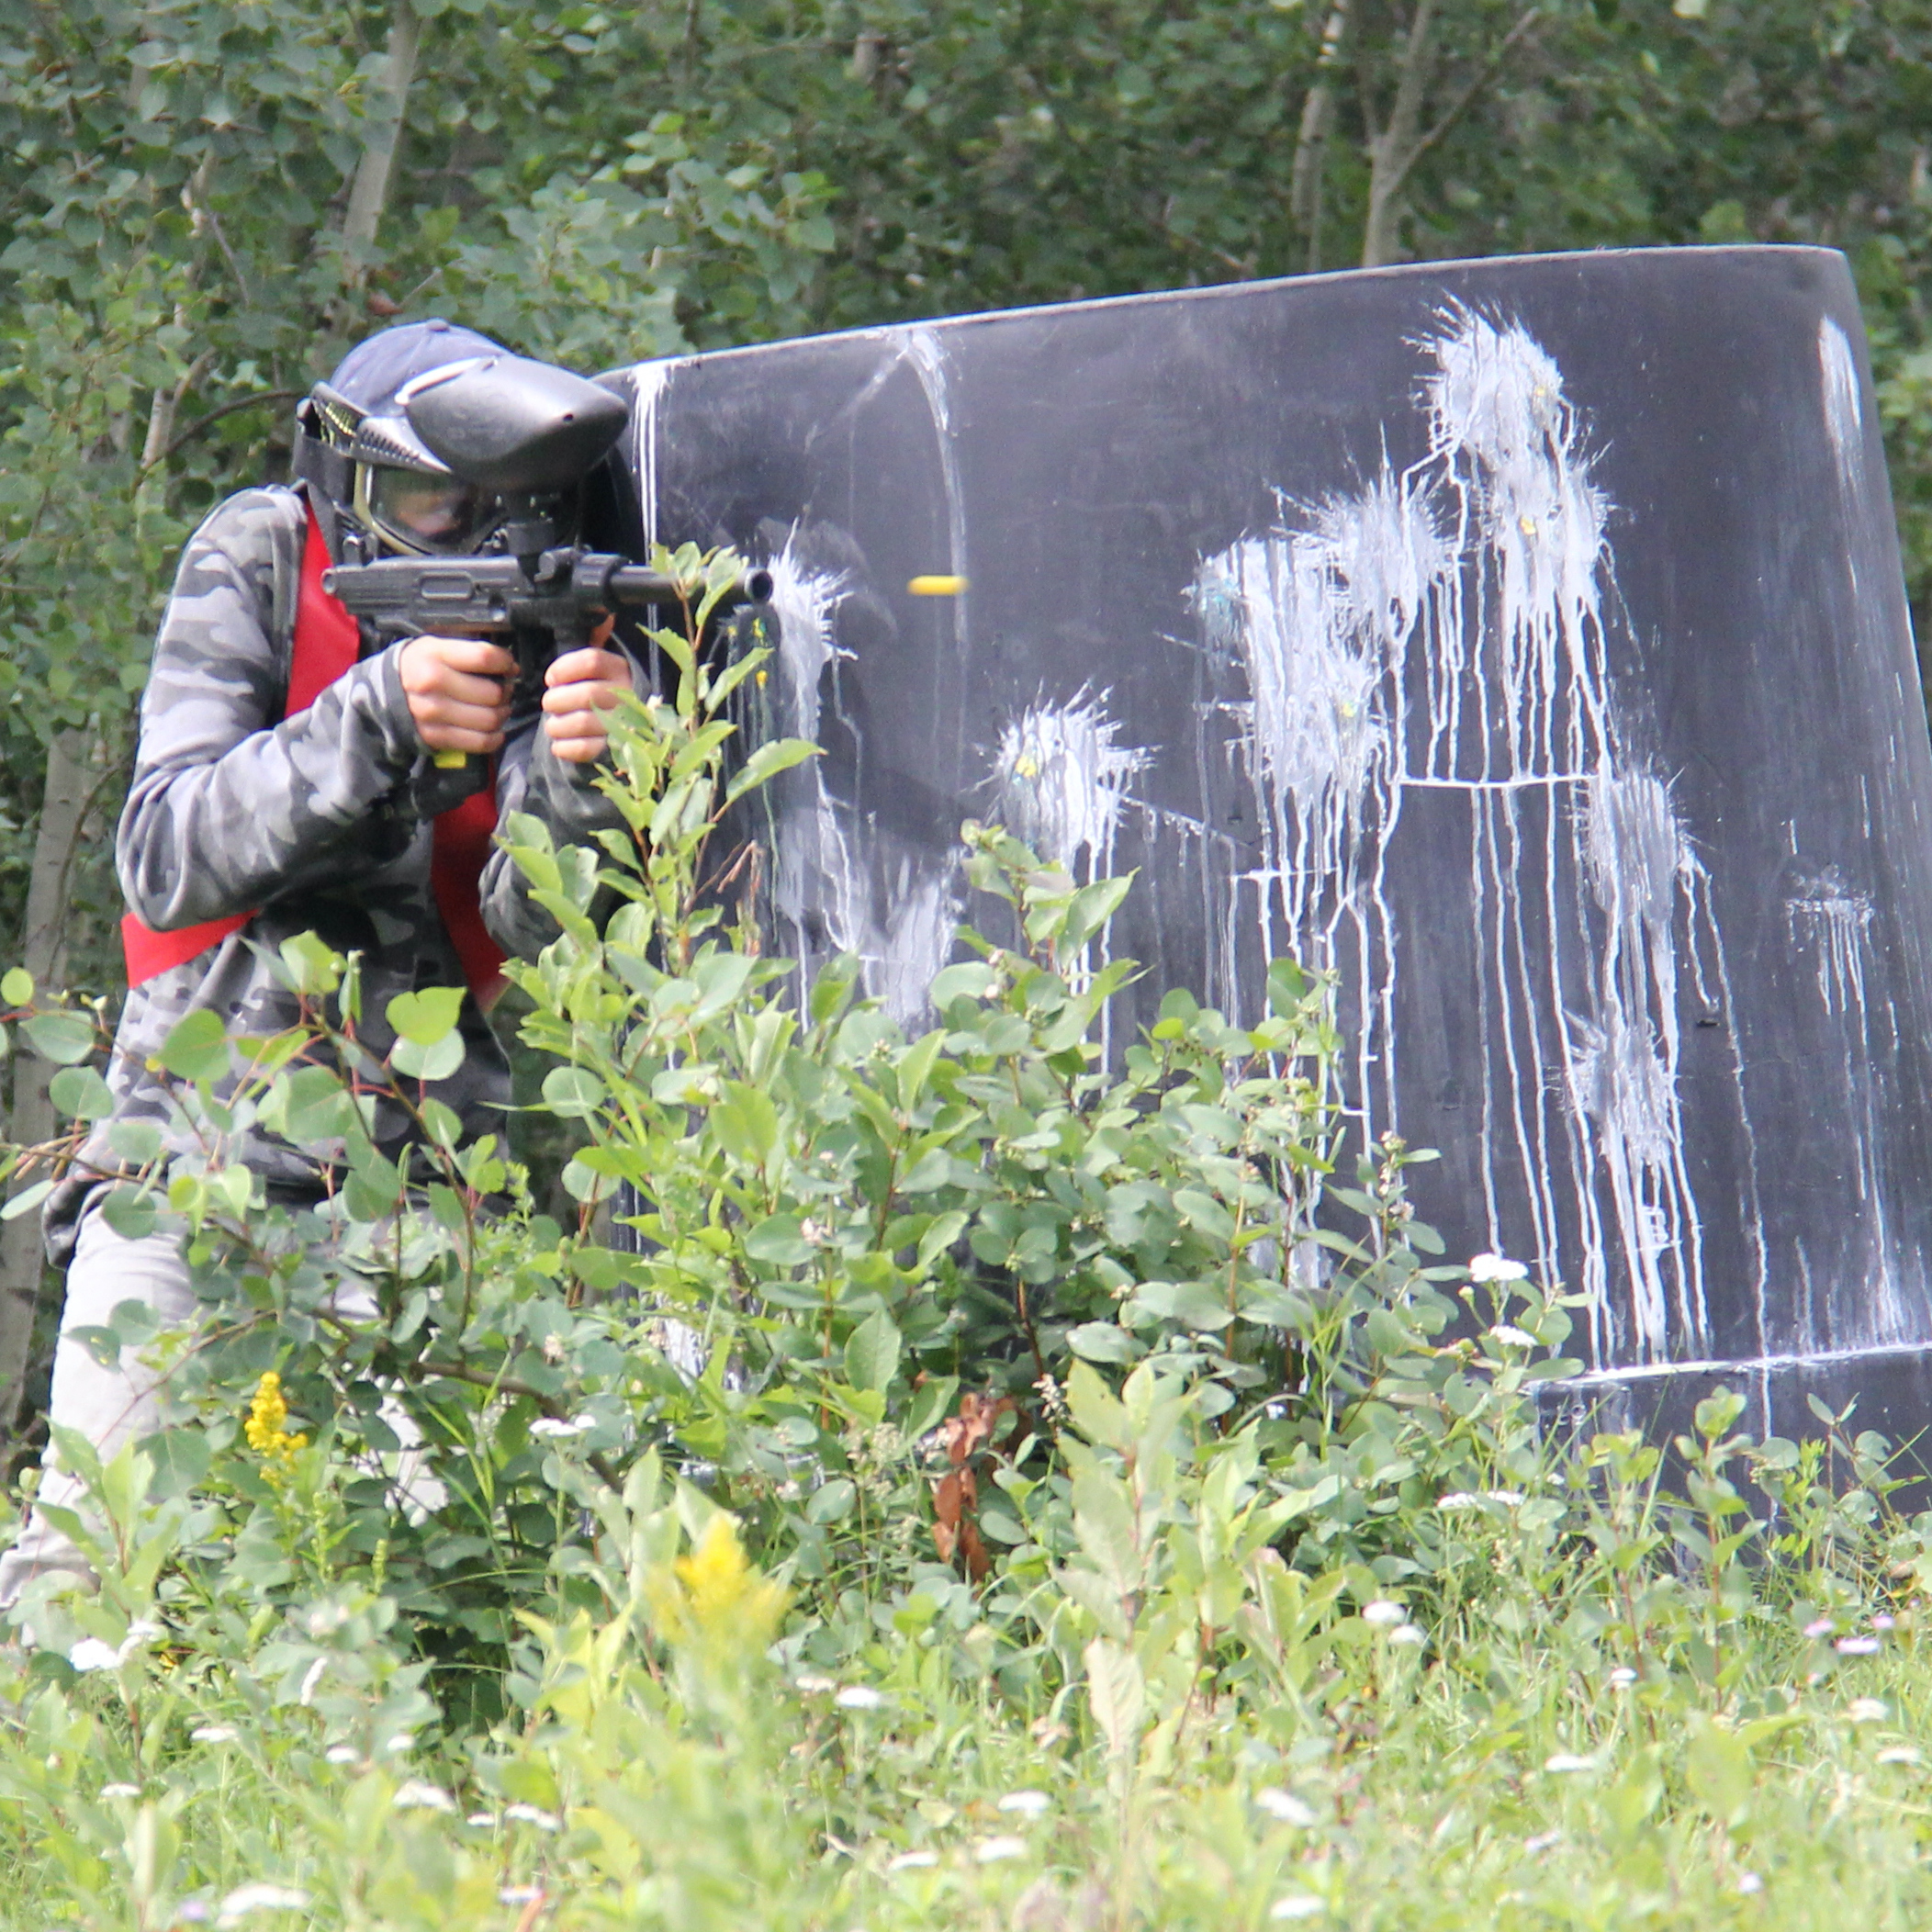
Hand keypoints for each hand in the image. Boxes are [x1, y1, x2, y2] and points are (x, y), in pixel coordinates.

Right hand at [399, 634, 514, 754]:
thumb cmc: (419, 666)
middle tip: (503, 690)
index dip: (505, 662)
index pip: (484, 657)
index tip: (508, 666)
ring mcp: (432, 713)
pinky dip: (494, 737)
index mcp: (433, 654)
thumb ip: (470, 650)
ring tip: (497, 708)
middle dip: (505, 691)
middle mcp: (431, 683)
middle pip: (492, 693)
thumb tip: (509, 666)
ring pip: (489, 719)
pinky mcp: (435, 736)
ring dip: (501, 714)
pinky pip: (479, 742)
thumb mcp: (436, 646)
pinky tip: (493, 729)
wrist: (381, 692)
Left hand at [541, 644, 634, 763]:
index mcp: (620, 669)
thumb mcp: (602, 663)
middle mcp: (626, 695)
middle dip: (557, 700)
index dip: (564, 669)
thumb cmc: (603, 689)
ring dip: (558, 725)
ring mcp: (622, 725)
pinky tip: (559, 744)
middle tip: (550, 704)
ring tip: (553, 724)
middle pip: (585, 693)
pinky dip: (565, 747)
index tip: (551, 678)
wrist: (626, 729)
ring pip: (582, 722)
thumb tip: (605, 614)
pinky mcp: (613, 750)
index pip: (591, 661)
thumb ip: (596, 638)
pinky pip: (585, 749)